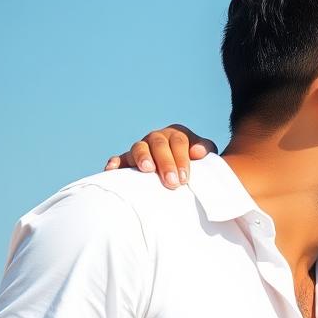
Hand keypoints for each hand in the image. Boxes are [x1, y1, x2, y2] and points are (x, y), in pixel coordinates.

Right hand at [104, 125, 218, 188]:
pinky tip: (111, 170)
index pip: (179, 142)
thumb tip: (198, 152)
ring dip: (142, 157)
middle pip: (158, 144)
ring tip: (147, 170)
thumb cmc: (196, 163)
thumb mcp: (206, 155)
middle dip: (165, 163)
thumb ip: (204, 149)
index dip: (181, 159)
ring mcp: (142, 148)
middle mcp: (157, 138)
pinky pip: (120, 159)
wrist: (182, 170)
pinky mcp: (129, 160)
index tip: (184, 178)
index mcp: (176, 134)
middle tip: (172, 182)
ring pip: (139, 147)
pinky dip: (116, 162)